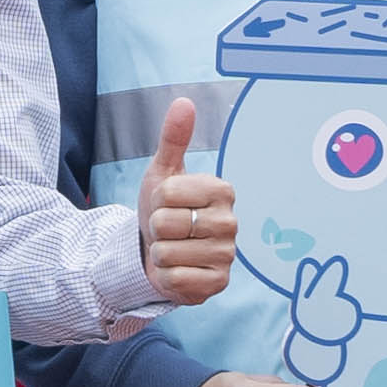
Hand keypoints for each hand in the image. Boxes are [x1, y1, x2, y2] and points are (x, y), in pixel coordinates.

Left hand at [137, 96, 241, 305]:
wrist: (158, 252)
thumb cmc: (163, 209)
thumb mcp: (162, 173)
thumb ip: (173, 139)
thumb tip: (183, 102)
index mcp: (222, 190)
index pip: (169, 192)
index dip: (156, 200)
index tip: (167, 204)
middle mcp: (231, 221)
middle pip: (166, 223)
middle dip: (156, 229)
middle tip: (168, 230)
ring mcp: (228, 255)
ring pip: (167, 253)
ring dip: (160, 254)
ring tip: (172, 249)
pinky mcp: (219, 284)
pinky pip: (175, 279)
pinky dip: (167, 277)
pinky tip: (177, 271)